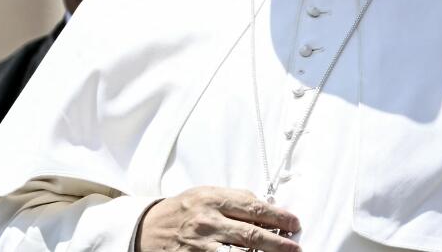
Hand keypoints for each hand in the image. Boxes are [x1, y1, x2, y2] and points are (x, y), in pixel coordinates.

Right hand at [136, 186, 301, 251]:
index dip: (279, 217)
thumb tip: (268, 206)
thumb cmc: (181, 210)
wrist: (146, 229)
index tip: (295, 223)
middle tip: (295, 248)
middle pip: (251, 234)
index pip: (255, 208)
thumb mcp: (206, 194)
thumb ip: (236, 199)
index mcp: (213, 199)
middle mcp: (208, 222)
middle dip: (278, 243)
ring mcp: (200, 245)